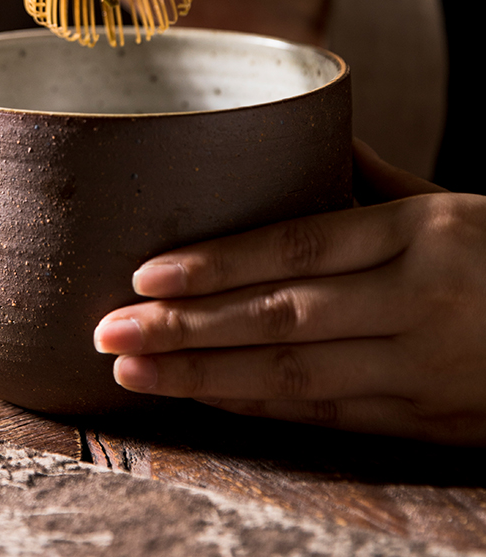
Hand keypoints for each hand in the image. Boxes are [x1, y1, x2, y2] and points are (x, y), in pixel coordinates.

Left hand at [93, 143, 485, 443]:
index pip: (300, 248)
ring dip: (206, 379)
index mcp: (424, 232)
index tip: (146, 275)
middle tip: (106, 330)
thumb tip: (300, 135)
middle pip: (282, 317)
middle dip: (186, 329)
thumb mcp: (455, 205)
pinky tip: (205, 402)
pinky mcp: (429, 421)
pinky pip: (329, 418)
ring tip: (132, 373)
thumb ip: (374, 179)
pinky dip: (260, 412)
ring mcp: (424, 368)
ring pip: (295, 379)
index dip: (218, 264)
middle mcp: (420, 300)